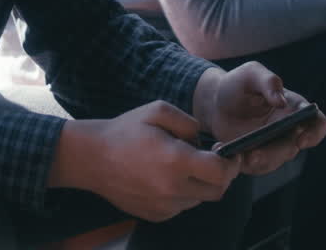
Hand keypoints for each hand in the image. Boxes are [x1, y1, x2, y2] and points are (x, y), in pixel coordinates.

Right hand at [48, 101, 240, 222]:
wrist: (92, 158)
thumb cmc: (125, 131)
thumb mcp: (158, 110)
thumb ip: (189, 123)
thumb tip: (205, 141)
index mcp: (175, 161)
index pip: (222, 172)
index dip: (232, 163)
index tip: (231, 155)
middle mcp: (172, 188)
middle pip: (217, 190)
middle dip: (221, 175)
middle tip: (212, 159)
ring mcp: (164, 205)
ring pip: (199, 199)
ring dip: (200, 183)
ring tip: (180, 164)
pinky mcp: (156, 215)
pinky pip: (182, 206)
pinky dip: (183, 193)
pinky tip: (166, 176)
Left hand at [195, 63, 325, 175]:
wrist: (215, 100)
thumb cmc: (239, 83)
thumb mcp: (252, 73)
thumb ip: (269, 82)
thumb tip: (282, 102)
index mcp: (294, 108)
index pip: (317, 123)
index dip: (315, 133)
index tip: (301, 139)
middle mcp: (288, 130)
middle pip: (293, 147)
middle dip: (276, 152)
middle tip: (255, 153)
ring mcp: (272, 146)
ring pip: (274, 160)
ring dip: (259, 161)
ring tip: (241, 155)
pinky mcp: (255, 156)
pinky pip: (254, 166)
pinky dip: (241, 162)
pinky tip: (224, 151)